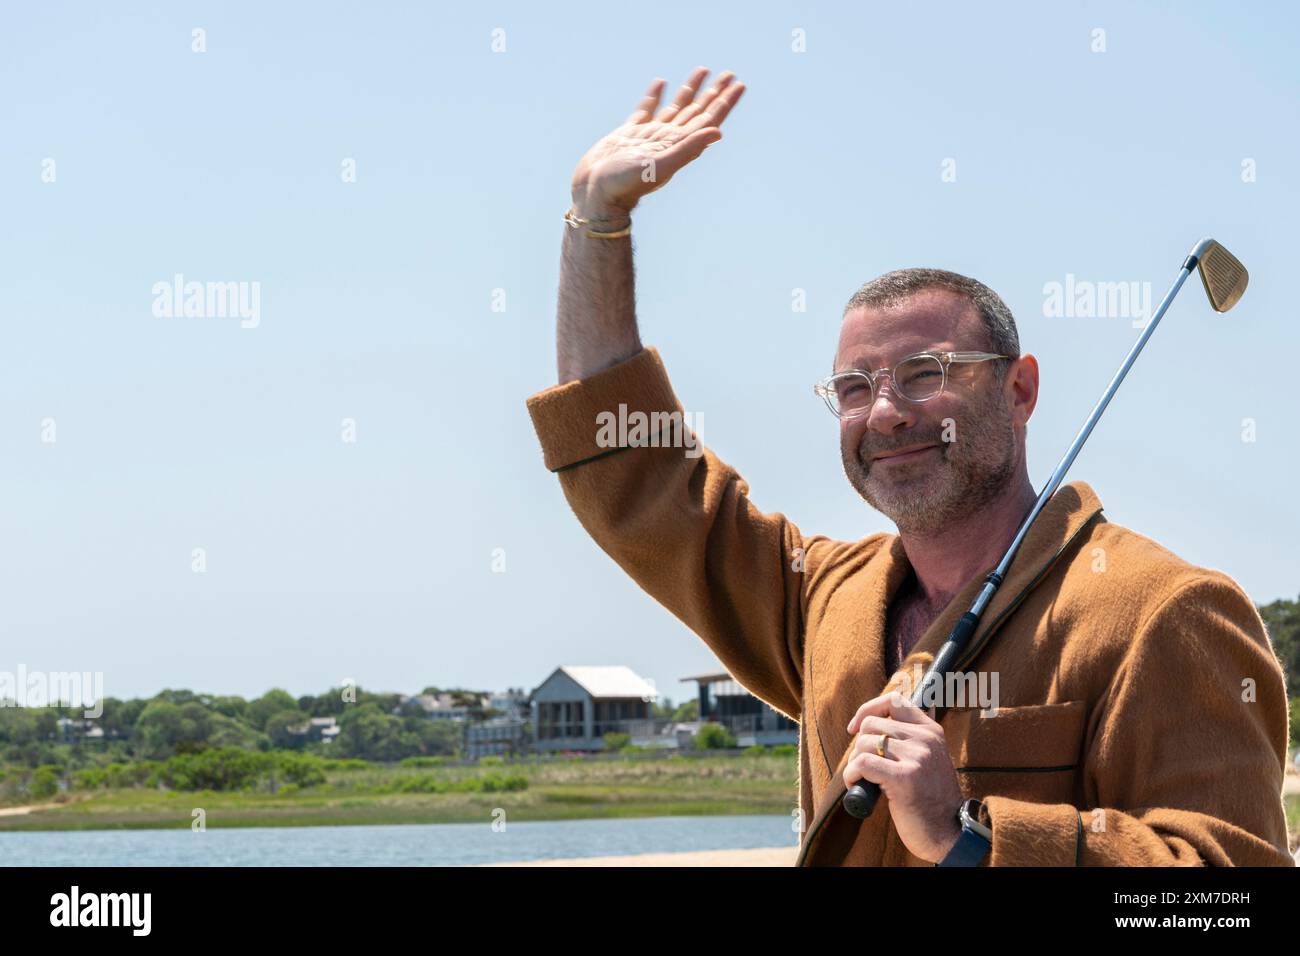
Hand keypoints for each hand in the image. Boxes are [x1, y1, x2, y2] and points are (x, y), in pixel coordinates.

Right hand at [570, 66, 745, 218]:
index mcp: (678, 146)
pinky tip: (661, 83)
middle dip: (714, 93)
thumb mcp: (659, 166)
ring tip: (703, 71)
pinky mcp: (629, 134)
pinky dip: (656, 96)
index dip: (724, 102)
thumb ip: (687, 149)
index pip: (708, 120)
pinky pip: (647, 109)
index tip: (738, 85)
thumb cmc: (624, 184)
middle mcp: (667, 140)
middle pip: (697, 111)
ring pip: (676, 107)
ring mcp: (649, 136)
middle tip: (730, 74)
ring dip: (691, 90)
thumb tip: (718, 132)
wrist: (594, 193)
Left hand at [845, 691, 966, 863]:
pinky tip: (857, 786)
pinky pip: (862, 763)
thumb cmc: (930, 800)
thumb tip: (866, 726)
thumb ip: (908, 740)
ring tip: (863, 779)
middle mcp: (926, 739)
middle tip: (864, 767)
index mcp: (931, 731)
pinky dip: (851, 775)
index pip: (893, 700)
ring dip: (854, 763)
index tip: (856, 729)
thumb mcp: (927, 760)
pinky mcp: (903, 778)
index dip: (868, 710)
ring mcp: (917, 757)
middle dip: (859, 745)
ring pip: (864, 743)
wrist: (948, 834)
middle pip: (872, 724)